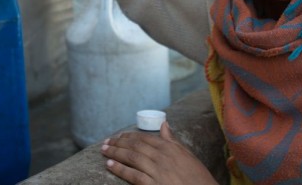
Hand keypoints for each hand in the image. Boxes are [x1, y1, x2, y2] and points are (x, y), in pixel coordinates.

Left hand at [100, 121, 217, 184]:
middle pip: (135, 146)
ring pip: (132, 158)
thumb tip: (164, 124)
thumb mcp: (188, 156)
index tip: (118, 136)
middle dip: (118, 143)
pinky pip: (134, 176)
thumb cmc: (198, 177)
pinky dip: (121, 169)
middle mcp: (162, 157)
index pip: (144, 138)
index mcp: (170, 148)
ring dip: (115, 153)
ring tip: (104, 151)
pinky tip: (110, 165)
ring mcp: (158, 172)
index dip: (129, 136)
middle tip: (105, 143)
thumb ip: (173, 141)